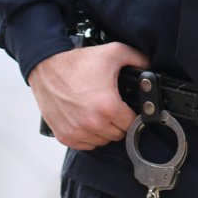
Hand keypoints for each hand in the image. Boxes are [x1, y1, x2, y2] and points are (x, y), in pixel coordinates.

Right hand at [28, 42, 149, 149]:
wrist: (47, 67)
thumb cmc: (76, 63)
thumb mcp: (113, 53)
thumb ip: (137, 59)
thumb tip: (150, 69)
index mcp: (108, 108)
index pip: (132, 124)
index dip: (132, 116)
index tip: (127, 109)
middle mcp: (93, 124)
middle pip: (118, 135)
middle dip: (118, 122)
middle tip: (111, 106)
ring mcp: (77, 132)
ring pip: (102, 141)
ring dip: (103, 130)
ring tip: (98, 111)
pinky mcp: (65, 136)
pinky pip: (86, 145)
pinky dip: (88, 135)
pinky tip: (87, 119)